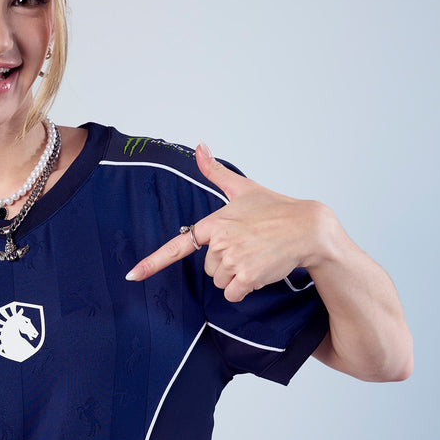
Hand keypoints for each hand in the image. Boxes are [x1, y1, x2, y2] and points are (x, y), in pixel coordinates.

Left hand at [125, 143, 331, 301]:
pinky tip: (260, 270)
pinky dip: (245, 288)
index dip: (152, 263)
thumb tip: (199, 145)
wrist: (307, 228)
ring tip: (257, 256)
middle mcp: (220, 242)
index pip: (177, 245)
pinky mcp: (247, 277)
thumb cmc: (276, 208)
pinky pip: (233, 294)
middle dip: (226, 263)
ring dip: (236, 277)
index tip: (132, 276)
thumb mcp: (243, 188)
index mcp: (215, 222)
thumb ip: (215, 171)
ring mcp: (233, 260)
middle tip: (249, 247)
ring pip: (220, 283)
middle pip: (208, 268)